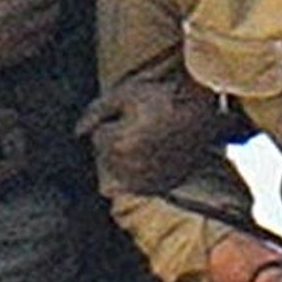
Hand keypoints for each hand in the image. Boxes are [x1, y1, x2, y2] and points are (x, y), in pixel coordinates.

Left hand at [77, 76, 227, 194]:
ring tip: (148, 140)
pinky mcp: (162, 187)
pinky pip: (137, 185)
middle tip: (141, 126)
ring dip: (126, 158)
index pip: (98, 138)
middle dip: (116, 142)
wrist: (204, 114)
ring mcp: (148, 181)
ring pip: (119, 172)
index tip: (133, 114)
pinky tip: (154, 156)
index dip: (113, 122)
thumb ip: (96, 112)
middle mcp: (131, 168)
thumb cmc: (165, 99)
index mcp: (120, 144)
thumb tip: (78, 132)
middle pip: (106, 157)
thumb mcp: (126, 94)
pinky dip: (140, 173)